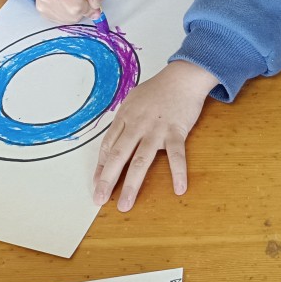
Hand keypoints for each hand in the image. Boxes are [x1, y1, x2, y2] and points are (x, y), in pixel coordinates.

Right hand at [35, 0, 106, 23]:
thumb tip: (96, 7)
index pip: (78, 6)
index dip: (88, 5)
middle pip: (73, 15)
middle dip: (82, 9)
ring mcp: (42, 5)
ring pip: (68, 20)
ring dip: (76, 13)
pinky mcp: (41, 11)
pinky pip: (60, 20)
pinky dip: (68, 15)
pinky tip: (66, 3)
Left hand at [93, 60, 218, 211]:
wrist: (183, 77)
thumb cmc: (159, 89)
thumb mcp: (133, 99)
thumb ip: (124, 119)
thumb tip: (114, 139)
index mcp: (125, 117)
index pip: (107, 146)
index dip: (100, 167)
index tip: (97, 184)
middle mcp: (137, 125)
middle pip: (118, 156)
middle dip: (107, 180)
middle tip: (100, 200)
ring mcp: (156, 129)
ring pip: (140, 161)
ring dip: (132, 185)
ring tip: (125, 205)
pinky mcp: (176, 131)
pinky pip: (177, 155)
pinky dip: (178, 172)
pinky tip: (179, 188)